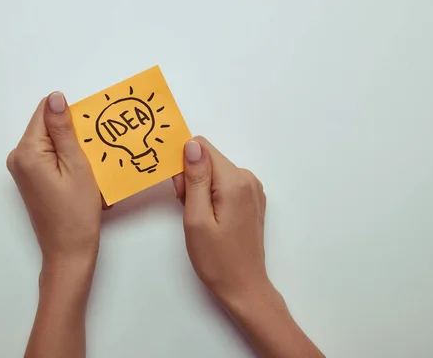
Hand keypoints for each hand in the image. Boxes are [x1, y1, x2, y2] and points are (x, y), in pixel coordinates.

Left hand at [7, 92, 101, 265]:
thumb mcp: (76, 165)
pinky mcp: (30, 179)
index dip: (71, 115)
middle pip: (47, 127)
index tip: (90, 130)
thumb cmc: (76, 213)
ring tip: (92, 163)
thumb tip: (56, 98)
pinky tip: (83, 173)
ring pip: (51, 142)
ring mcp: (22, 169)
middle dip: (72, 132)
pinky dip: (67, 159)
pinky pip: (49, 157)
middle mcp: (18, 157)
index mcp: (27, 151)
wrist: (68, 251)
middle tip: (94, 151)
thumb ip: (64, 130)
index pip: (45, 112)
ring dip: (72, 147)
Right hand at [173, 136, 267, 305]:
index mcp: (235, 181)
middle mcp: (248, 179)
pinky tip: (209, 217)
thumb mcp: (197, 218)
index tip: (180, 191)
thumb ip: (195, 179)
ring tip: (198, 217)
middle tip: (188, 209)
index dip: (184, 165)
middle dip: (191, 178)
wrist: (244, 287)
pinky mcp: (251, 200)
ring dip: (200, 188)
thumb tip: (192, 145)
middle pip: (209, 160)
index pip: (202, 148)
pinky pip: (225, 184)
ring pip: (215, 172)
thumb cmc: (216, 258)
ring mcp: (253, 189)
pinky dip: (212, 195)